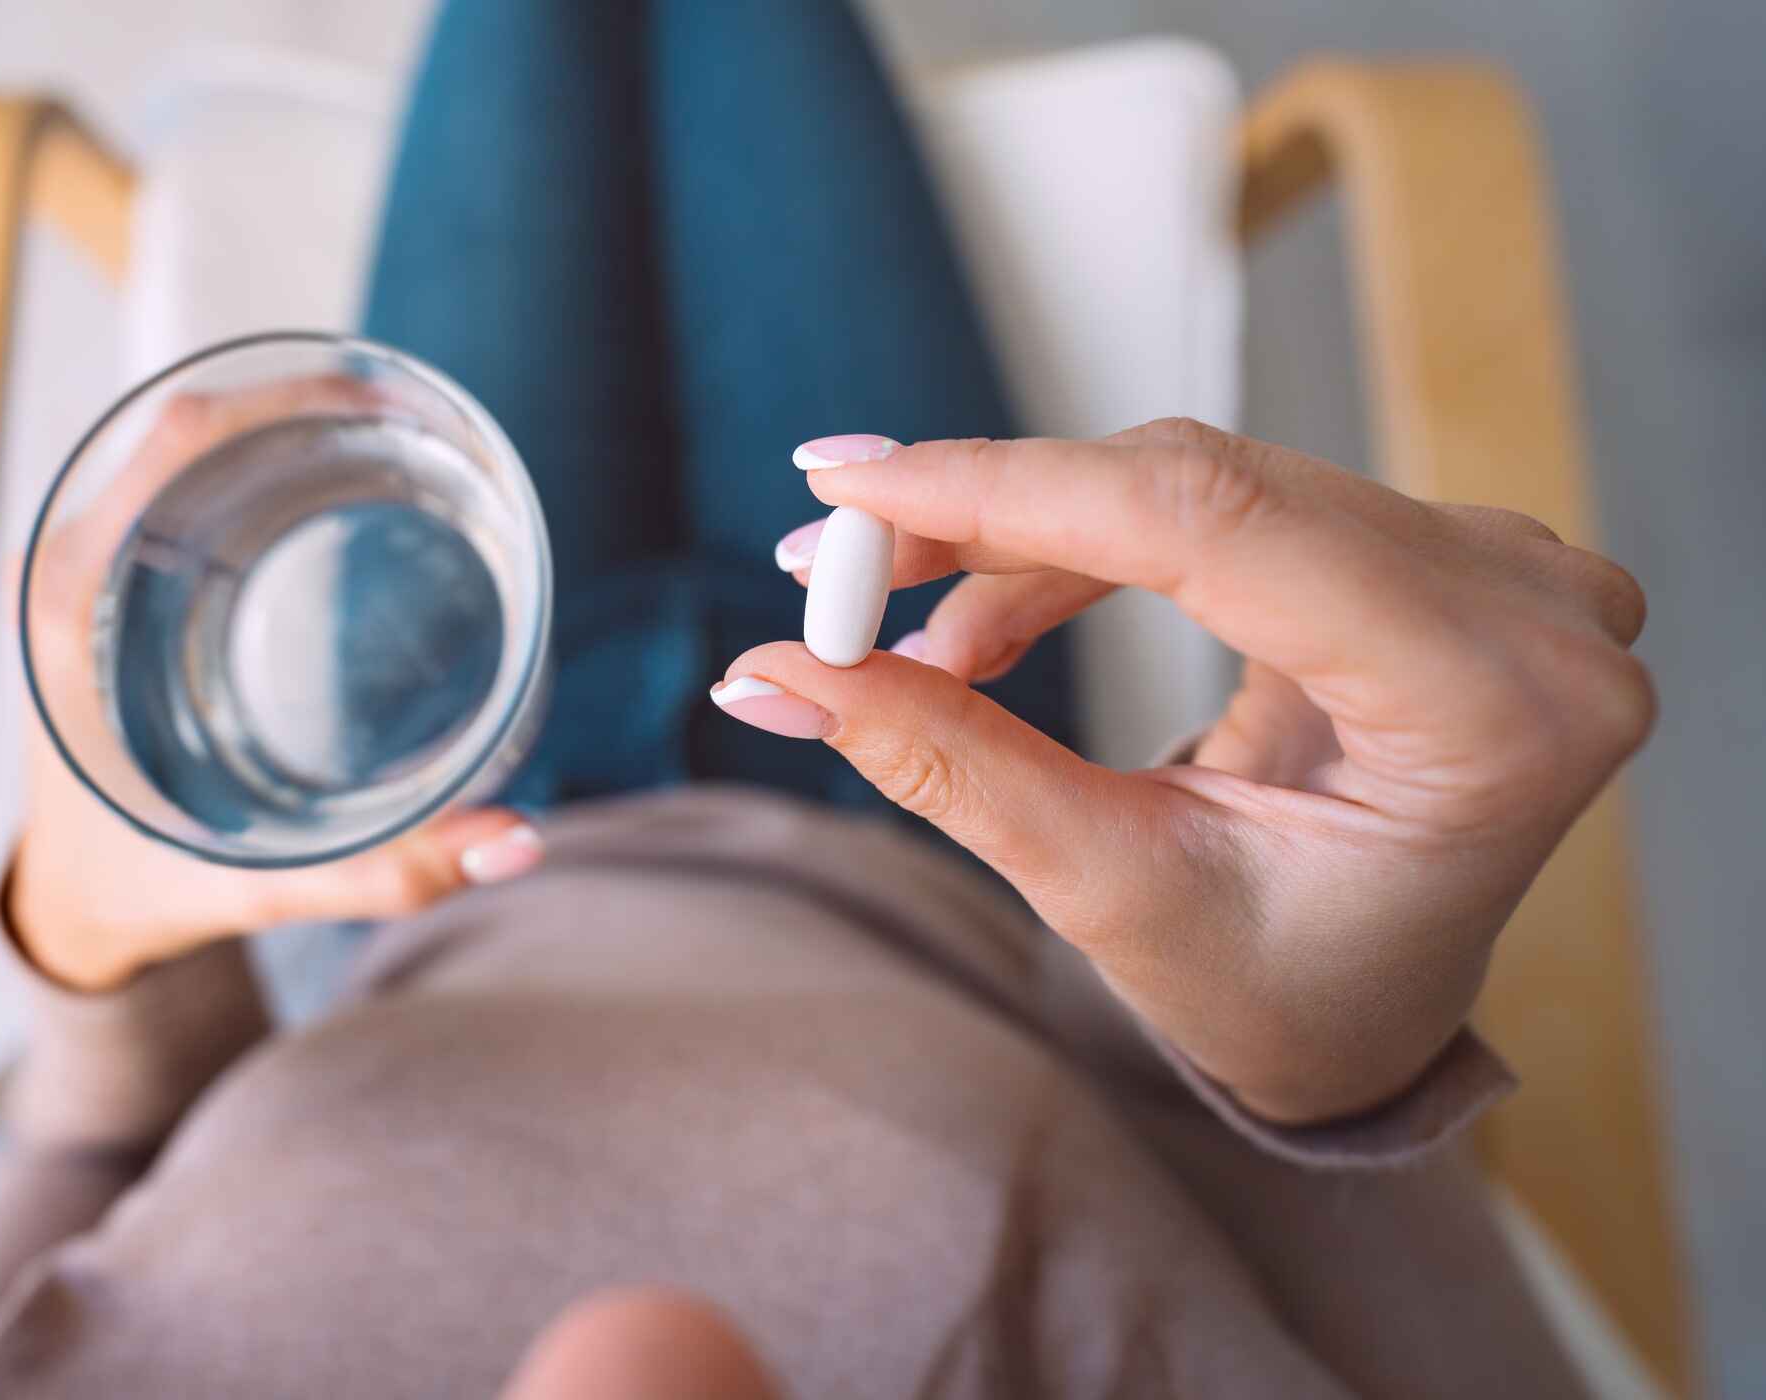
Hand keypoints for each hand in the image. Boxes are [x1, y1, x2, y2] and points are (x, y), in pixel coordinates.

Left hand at [10, 382, 542, 991]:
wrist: (69, 911)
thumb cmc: (144, 892)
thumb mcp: (263, 884)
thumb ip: (390, 869)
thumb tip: (519, 840)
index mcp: (76, 610)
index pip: (177, 443)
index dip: (287, 400)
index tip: (393, 406)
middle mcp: (69, 568)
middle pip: (192, 429)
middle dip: (311, 409)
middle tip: (422, 430)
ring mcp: (86, 567)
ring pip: (191, 450)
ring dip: (292, 433)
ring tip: (401, 445)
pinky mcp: (114, 581)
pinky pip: (187, 488)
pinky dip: (270, 469)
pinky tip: (351, 484)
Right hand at [724, 420, 1651, 1122]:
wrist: (1376, 1014)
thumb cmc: (1280, 988)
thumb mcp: (1112, 891)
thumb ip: (947, 762)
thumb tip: (772, 668)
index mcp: (1490, 705)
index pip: (1212, 525)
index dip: (1005, 490)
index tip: (844, 492)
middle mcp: (1524, 605)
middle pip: (1201, 488)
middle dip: (988, 513)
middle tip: (827, 561)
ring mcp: (1487, 566)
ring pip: (1195, 486)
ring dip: (1025, 537)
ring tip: (897, 633)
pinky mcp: (1425, 553)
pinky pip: (1219, 506)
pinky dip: (1084, 548)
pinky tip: (985, 623)